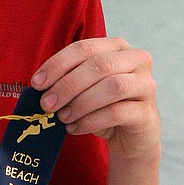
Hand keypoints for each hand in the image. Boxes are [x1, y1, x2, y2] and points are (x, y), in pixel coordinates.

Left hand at [32, 37, 160, 161]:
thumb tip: (37, 84)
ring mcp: (146, 86)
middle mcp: (136, 60)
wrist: (130, 137)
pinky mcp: (147, 112)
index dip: (58, 64)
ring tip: (62, 117)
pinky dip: (90, 121)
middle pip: (99, 65)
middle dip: (68, 85)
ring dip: (81, 103)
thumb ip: (66, 80)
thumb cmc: (103, 107)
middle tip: (47, 104)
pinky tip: (74, 128)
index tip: (37, 83)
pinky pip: (117, 113)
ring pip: (112, 87)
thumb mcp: (84, 89)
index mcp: (117, 47)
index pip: (84, 48)